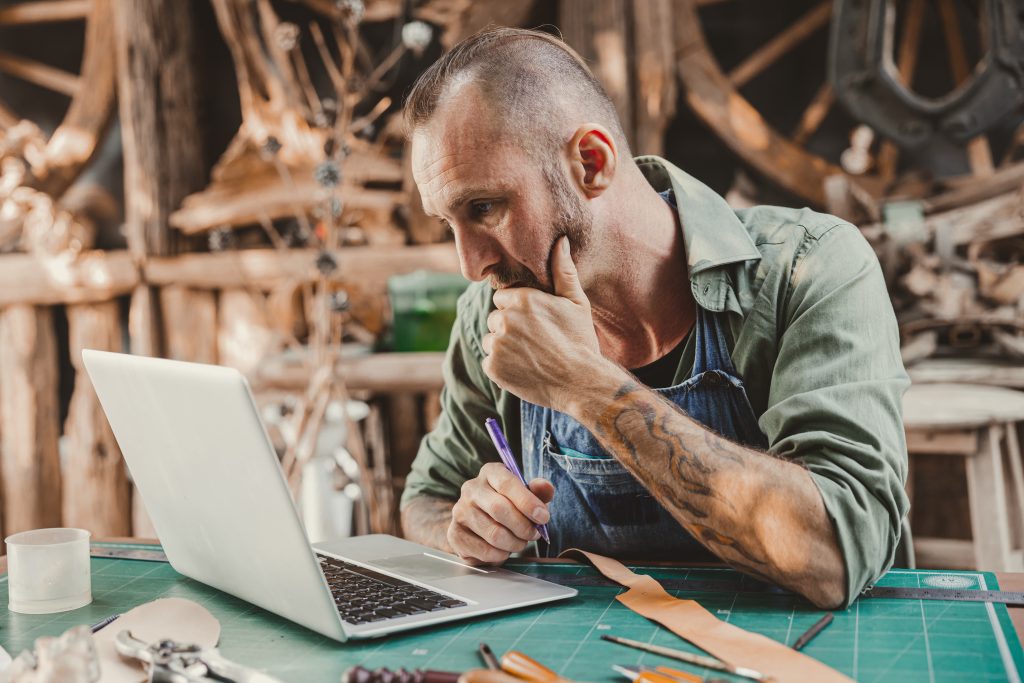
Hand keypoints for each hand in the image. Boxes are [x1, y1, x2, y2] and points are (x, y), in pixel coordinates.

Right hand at [448, 462, 554, 563]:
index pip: (507, 483)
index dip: (528, 502)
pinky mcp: (455, 534)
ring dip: (514, 543)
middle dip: (523, 526)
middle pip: (500, 509)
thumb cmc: (508, 505)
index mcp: (490, 472)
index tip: (543, 517)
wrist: (480, 524)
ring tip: (520, 542)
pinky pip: (484, 550)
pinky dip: (500, 555)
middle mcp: (471, 488)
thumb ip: (538, 491)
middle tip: (534, 535)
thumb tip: (546, 487)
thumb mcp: (526, 495)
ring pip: (494, 534)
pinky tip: (503, 550)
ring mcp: (460, 511)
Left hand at [482, 236, 601, 408]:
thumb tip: (561, 241)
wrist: (581, 382)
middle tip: (535, 341)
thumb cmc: (581, 340)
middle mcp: (505, 319)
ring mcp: (497, 344)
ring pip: (492, 340)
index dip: (518, 310)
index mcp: (522, 299)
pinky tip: (524, 369)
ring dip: (504, 347)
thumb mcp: (576, 303)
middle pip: (496, 319)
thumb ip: (563, 271)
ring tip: (531, 356)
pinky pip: (490, 362)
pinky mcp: (493, 367)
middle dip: (509, 328)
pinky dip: (502, 367)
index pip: (504, 298)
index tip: (535, 322)